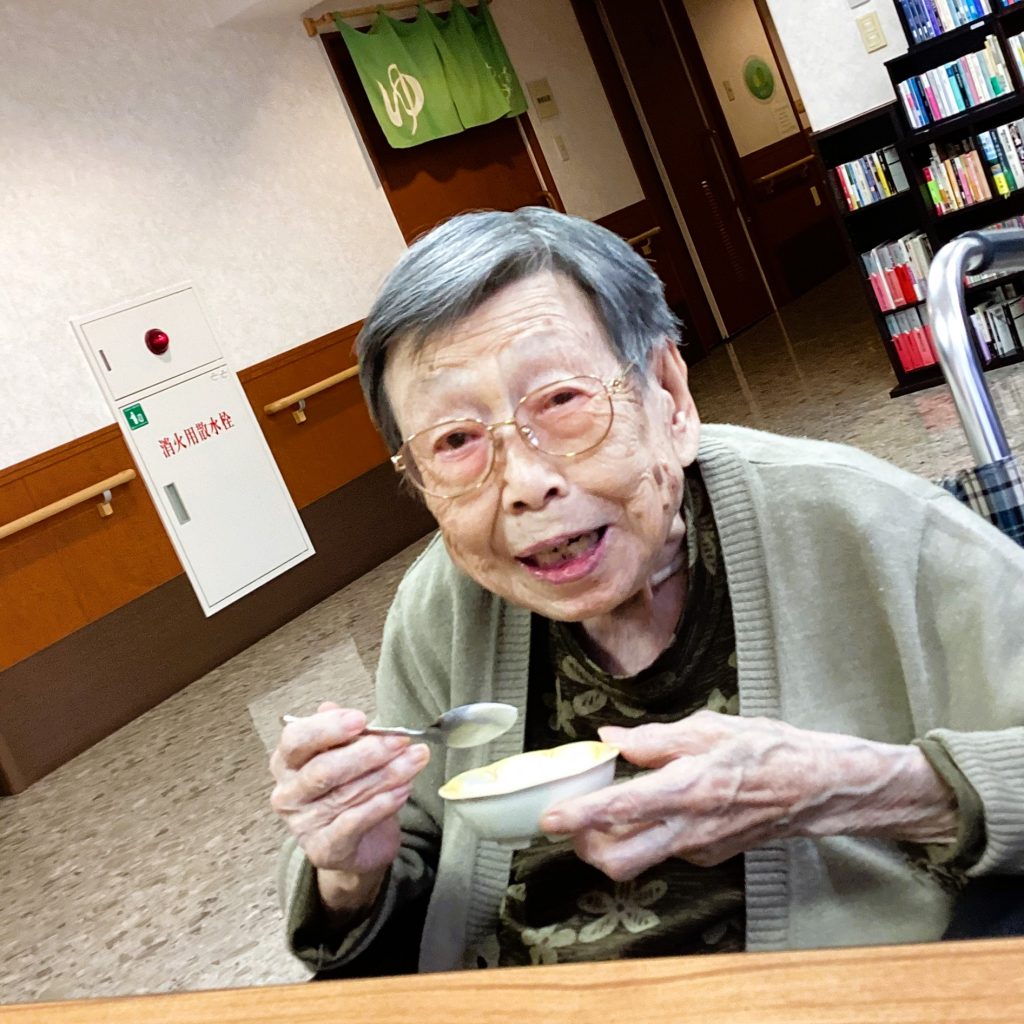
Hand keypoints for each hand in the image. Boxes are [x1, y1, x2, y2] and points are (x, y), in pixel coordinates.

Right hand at [270, 702, 430, 913]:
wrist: (360, 843)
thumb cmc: (350, 788)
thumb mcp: (348, 754)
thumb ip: (345, 734)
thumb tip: (342, 711)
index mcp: (287, 762)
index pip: (296, 739)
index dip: (328, 728)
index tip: (361, 719)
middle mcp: (288, 794)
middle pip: (324, 769)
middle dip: (368, 752)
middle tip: (401, 740)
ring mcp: (302, 825)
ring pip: (345, 794)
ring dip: (387, 774)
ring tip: (414, 760)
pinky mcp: (322, 850)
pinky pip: (354, 823)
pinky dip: (382, 804)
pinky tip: (404, 790)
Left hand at [540, 711, 956, 881]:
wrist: (818, 788)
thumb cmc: (768, 750)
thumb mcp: (709, 728)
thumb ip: (654, 738)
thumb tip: (612, 739)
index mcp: (686, 788)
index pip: (620, 809)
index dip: (579, 816)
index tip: (548, 819)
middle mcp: (689, 829)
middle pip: (620, 861)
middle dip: (585, 846)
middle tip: (570, 819)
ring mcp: (700, 849)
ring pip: (640, 860)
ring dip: (611, 843)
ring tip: (601, 811)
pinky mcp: (709, 856)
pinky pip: (666, 851)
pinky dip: (645, 835)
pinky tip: (650, 808)